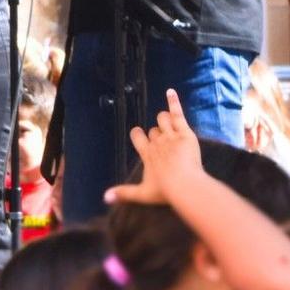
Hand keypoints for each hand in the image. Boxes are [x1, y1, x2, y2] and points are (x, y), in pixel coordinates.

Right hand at [105, 89, 202, 206]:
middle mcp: (157, 142)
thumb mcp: (143, 194)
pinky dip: (173, 101)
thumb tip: (104, 198)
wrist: (185, 185)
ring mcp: (171, 136)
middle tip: (164, 142)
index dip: (139, 135)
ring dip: (165, 120)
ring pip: (163, 119)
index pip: (137, 136)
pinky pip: (177, 113)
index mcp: (147, 154)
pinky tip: (170, 92)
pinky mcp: (184, 132)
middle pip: (153, 130)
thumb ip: (124, 193)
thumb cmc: (165, 191)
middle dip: (156, 133)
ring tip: (169, 124)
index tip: (140, 136)